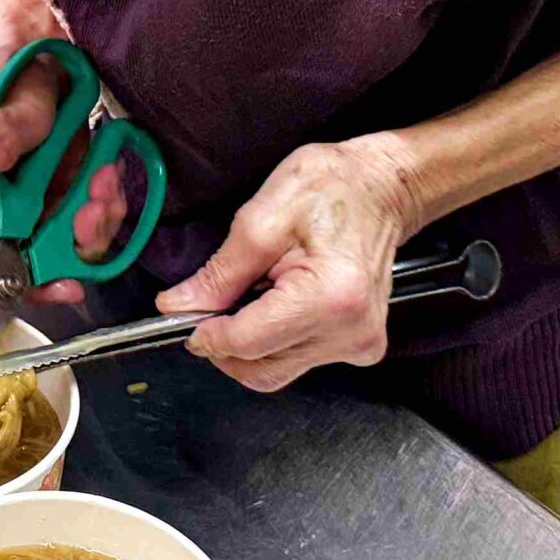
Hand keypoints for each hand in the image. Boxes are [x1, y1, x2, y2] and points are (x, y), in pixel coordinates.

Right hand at [0, 0, 124, 303]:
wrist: (52, 53)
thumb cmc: (19, 72)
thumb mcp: (12, 91)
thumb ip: (5, 125)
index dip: (27, 278)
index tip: (66, 281)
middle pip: (38, 259)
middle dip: (77, 239)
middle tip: (101, 201)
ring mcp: (33, 209)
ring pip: (69, 244)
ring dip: (98, 217)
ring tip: (107, 176)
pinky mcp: (62, 200)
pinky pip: (89, 221)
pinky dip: (106, 204)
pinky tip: (109, 173)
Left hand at [156, 136, 420, 391]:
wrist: (381, 188)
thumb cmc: (330, 188)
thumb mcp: (261, 218)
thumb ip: (219, 272)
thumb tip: (177, 307)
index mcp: (331, 297)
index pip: (247, 343)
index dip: (206, 334)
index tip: (183, 314)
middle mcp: (351, 332)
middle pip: (259, 368)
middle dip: (224, 342)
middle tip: (212, 303)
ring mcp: (360, 344)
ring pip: (275, 370)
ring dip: (249, 341)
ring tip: (257, 292)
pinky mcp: (360, 347)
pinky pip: (297, 360)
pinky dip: (274, 341)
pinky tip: (279, 302)